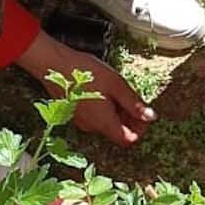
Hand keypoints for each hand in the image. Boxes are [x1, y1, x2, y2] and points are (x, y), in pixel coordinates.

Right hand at [19, 32, 154, 144]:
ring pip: (106, 123)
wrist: (53, 64)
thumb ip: (134, 103)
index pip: (128, 139)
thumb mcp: (117, 85)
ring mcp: (81, 121)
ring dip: (116, 112)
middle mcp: (92, 127)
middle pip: (117, 131)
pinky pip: (94, 117)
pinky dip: (103, 108)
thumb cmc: (85, 72)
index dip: (139, 129)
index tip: (143, 114)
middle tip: (132, 98)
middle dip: (129, 118)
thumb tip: (150, 117)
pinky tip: (102, 90)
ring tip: (116, 90)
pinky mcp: (74, 114)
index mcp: (104, 122)